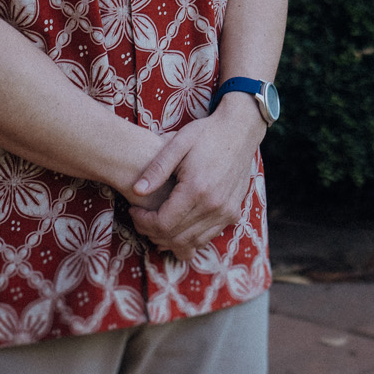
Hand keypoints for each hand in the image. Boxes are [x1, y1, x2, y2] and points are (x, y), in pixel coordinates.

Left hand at [126, 104, 265, 260]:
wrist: (240, 131)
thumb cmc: (206, 134)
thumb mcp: (178, 143)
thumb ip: (157, 168)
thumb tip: (136, 190)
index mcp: (196, 189)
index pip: (163, 224)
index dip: (143, 222)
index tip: (133, 211)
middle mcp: (213, 206)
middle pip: (175, 237)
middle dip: (152, 232)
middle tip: (141, 219)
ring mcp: (226, 212)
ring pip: (191, 243)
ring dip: (169, 240)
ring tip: (156, 225)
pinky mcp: (233, 213)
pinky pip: (207, 237)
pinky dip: (189, 238)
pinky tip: (177, 227)